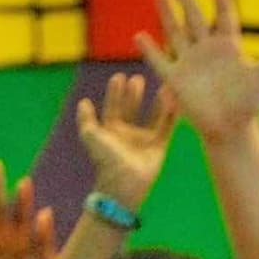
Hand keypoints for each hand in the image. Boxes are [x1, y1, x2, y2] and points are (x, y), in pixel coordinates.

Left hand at [76, 70, 174, 219]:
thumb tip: (83, 101)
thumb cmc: (106, 159)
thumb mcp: (91, 136)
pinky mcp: (159, 148)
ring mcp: (145, 140)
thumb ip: (86, 119)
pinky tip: (175, 101)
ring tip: (162, 86)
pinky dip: (171, 115)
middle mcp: (128, 133)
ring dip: (157, 102)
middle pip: (133, 109)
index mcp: (112, 131)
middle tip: (138, 78)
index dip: (115, 92)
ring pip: (152, 116)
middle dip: (134, 94)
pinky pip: (167, 128)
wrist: (124, 183)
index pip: (114, 107)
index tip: (119, 76)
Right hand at [141, 0, 258, 145]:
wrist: (231, 131)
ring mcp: (190, 63)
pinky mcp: (176, 80)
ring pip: (176, 33)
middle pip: (194, 16)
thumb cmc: (250, 105)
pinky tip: (139, 36)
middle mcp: (206, 50)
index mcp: (228, 46)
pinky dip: (149, 51)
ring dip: (168, 16)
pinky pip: (160, 62)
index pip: (223, 13)